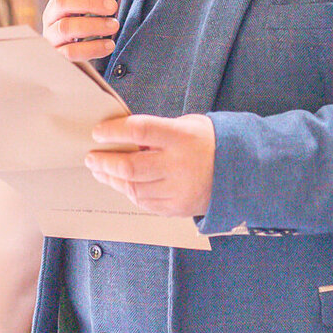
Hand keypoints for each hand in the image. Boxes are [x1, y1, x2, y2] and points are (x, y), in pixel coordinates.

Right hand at [42, 0, 127, 62]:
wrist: (77, 51)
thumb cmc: (89, 22)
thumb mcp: (99, 5)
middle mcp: (52, 13)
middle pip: (63, 1)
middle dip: (90, 2)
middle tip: (112, 6)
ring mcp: (52, 34)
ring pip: (66, 27)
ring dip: (93, 25)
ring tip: (114, 26)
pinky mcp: (58, 54)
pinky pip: (71, 52)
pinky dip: (92, 48)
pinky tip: (108, 45)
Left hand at [87, 113, 215, 216]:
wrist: (240, 171)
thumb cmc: (209, 142)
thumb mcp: (187, 125)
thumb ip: (157, 131)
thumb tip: (123, 138)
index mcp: (181, 137)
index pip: (138, 131)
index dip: (113, 131)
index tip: (98, 132)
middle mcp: (178, 165)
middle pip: (130, 166)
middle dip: (104, 162)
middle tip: (91, 157)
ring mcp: (177, 190)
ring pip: (133, 188)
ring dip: (111, 179)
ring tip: (100, 170)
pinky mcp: (177, 208)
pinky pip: (144, 202)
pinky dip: (128, 192)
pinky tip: (120, 184)